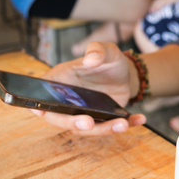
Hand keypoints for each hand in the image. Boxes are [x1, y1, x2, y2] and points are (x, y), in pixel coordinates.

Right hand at [31, 42, 145, 135]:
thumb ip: (98, 50)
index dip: (37, 105)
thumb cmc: (109, 59)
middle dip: (74, 123)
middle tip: (88, 122)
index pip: (43, 94)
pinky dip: (126, 125)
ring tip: (123, 124)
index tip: (39, 111)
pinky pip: (110, 127)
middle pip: (63, 118)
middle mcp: (69, 101)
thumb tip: (91, 59)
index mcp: (63, 80)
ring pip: (88, 128)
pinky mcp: (101, 120)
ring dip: (105, 129)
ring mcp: (85, 113)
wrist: (127, 73)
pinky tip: (140, 119)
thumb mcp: (107, 50)